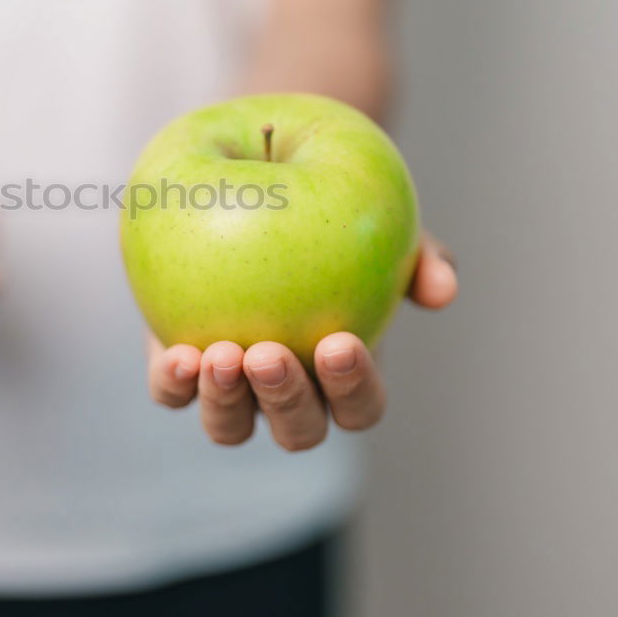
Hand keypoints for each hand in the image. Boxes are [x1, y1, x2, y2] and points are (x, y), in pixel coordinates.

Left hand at [146, 233, 456, 448]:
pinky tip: (179, 353)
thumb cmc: (335, 216)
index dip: (353, 389)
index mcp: (343, 375)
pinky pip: (172, 393)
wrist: (252, 186)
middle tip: (270, 354)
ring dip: (227, 401)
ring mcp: (230, 386)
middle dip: (286, 400)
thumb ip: (420, 255)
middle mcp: (287, 392)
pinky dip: (175, 384)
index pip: (359, 407)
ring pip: (230, 426)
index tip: (339, 343)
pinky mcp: (177, 366)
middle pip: (297, 430)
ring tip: (221, 354)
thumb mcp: (381, 224)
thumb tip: (445, 289)